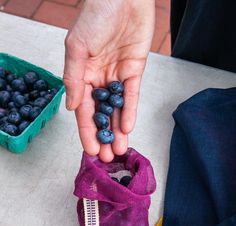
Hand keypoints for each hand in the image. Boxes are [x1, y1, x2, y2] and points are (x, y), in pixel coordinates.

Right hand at [64, 0, 154, 161]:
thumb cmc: (95, 15)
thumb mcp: (77, 48)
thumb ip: (73, 78)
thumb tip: (70, 107)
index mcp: (82, 75)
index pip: (83, 110)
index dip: (87, 131)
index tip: (91, 150)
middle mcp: (99, 79)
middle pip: (101, 113)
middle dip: (104, 135)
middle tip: (108, 156)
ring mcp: (117, 76)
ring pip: (117, 109)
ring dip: (118, 130)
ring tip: (120, 149)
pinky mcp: (135, 70)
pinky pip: (132, 95)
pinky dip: (129, 111)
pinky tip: (127, 127)